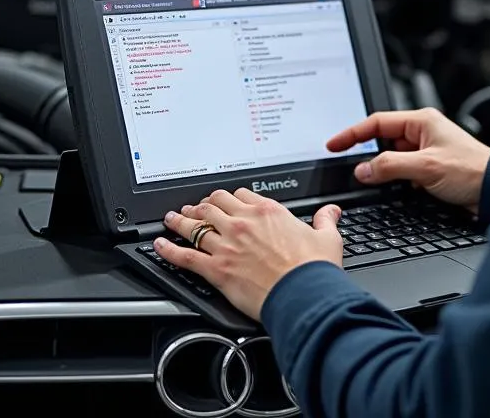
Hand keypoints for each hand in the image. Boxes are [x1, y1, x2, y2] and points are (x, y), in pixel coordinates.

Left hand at [155, 188, 343, 320]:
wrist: (303, 294)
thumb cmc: (313, 268)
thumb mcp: (327, 237)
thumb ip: (325, 220)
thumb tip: (331, 211)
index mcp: (268, 212)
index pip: (241, 194)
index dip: (231, 197)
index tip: (227, 201)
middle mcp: (243, 223)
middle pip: (213, 204)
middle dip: (203, 204)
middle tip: (195, 207)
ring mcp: (227, 245)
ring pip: (195, 225)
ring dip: (181, 221)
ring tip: (171, 218)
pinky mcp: (216, 269)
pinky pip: (185, 256)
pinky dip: (168, 250)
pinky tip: (158, 245)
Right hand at [328, 107, 489, 211]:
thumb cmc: (471, 171)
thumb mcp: (425, 167)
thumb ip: (390, 166)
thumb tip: (362, 169)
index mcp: (421, 121)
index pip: (377, 123)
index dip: (352, 133)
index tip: (333, 144)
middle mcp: (423, 132)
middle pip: (382, 140)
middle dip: (365, 153)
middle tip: (346, 165)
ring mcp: (426, 150)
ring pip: (391, 157)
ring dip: (381, 168)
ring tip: (368, 179)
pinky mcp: (429, 168)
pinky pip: (402, 170)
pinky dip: (393, 178)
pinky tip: (389, 188)